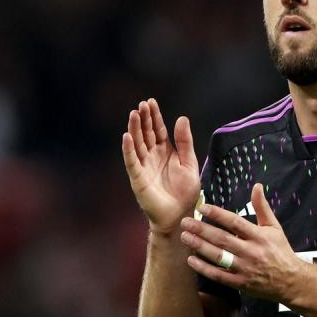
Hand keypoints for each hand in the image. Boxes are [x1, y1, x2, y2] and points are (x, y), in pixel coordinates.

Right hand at [122, 98, 199, 234]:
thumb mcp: (189, 162)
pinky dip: (128, 149)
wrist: (180, 214)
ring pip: (137, 144)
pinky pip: (131, 161)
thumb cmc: (185, 191)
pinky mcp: (138, 178)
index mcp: (165, 151)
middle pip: (146, 133)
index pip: (158, 130)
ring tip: (133, 114)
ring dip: (134, 129)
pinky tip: (126, 136)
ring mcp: (144, 166)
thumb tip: (181, 117)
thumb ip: (185, 141)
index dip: (154, 116)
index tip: (151, 102)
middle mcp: (152, 156)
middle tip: (141, 104)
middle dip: (143, 119)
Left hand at [180, 183, 302, 302]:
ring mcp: (245, 269)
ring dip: (200, 246)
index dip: (218, 214)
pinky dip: (204, 268)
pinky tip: (191, 259)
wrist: (291, 281)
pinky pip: (219, 275)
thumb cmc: (280, 251)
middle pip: (223, 239)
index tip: (202, 207)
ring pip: (219, 257)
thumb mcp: (274, 227)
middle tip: (185, 222)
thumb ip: (262, 207)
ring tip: (185, 237)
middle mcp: (251, 251)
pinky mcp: (240, 283)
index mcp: (259, 236)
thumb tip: (257, 186)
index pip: (235, 222)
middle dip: (202, 230)